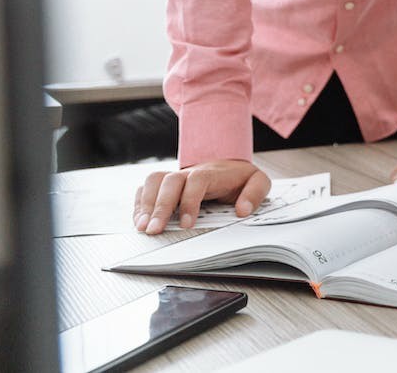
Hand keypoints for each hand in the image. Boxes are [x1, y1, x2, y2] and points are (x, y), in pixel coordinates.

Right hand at [133, 159, 269, 233]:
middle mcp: (189, 173)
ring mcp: (175, 177)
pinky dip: (140, 203)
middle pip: (169, 181)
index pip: (197, 181)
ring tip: (142, 227)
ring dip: (145, 204)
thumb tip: (243, 210)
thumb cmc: (239, 177)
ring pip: (153, 181)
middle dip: (160, 206)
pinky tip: (139, 220)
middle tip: (155, 230)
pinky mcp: (164, 184)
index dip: (189, 201)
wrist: (227, 166)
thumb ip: (255, 193)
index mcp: (212, 173)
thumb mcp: (257, 181)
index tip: (186, 223)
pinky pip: (146, 188)